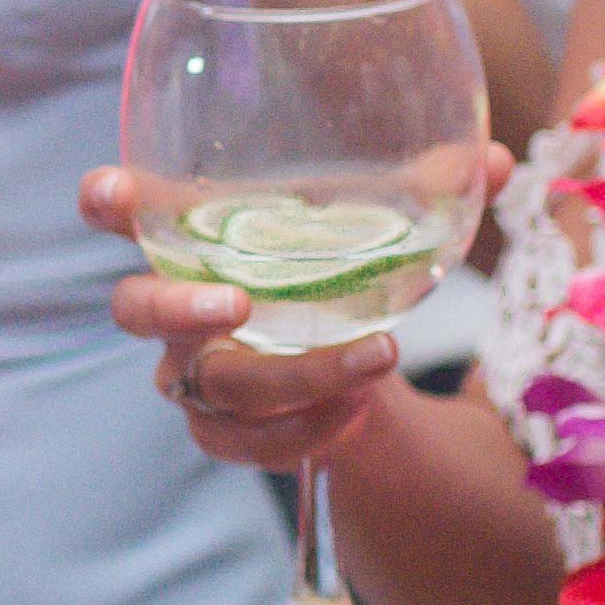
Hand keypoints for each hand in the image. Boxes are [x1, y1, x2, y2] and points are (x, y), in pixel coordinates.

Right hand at [78, 158, 483, 473]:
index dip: (106, 200)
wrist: (355, 358)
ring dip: (291, 378)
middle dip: (176, 310)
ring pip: (211, 388)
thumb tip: (498, 161)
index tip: (112, 193)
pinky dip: (307, 430)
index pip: (124, 210)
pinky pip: (246, 444)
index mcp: (196, 235)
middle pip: (135, 310)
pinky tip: (356, 412)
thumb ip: (432, 190)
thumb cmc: (343, 267)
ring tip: (372, 362)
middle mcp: (177, 305)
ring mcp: (193, 374)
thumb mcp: (382, 225)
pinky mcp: (222, 431)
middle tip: (239, 304)